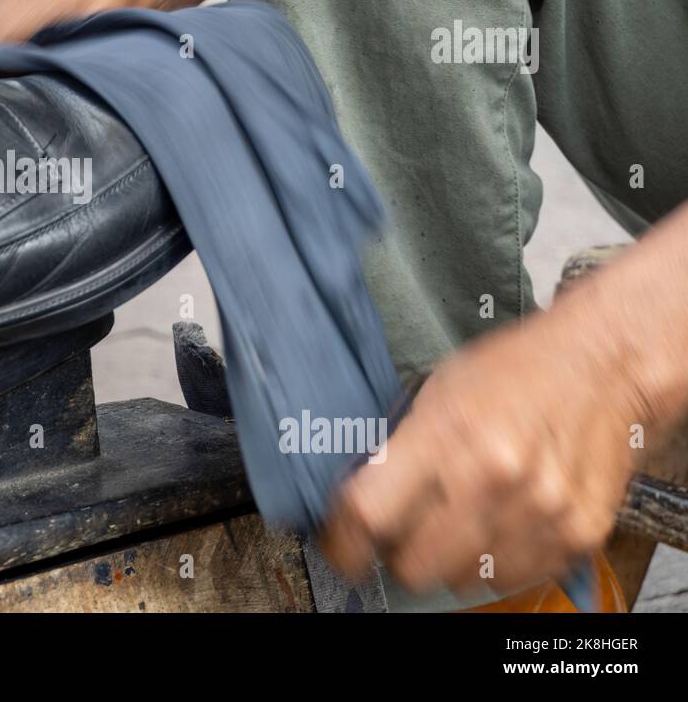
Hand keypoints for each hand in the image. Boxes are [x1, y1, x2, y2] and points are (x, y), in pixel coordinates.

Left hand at [320, 308, 640, 596]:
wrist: (603, 362)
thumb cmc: (515, 371)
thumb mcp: (435, 391)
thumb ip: (398, 450)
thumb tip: (355, 501)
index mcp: (445, 435)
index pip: (370, 514)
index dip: (344, 541)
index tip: (340, 546)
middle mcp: (493, 478)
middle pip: (414, 566)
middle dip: (399, 553)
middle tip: (404, 531)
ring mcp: (541, 510)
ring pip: (463, 581)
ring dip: (450, 560)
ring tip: (459, 519)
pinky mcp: (579, 532)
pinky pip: (514, 578)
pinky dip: (496, 562)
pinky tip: (499, 524)